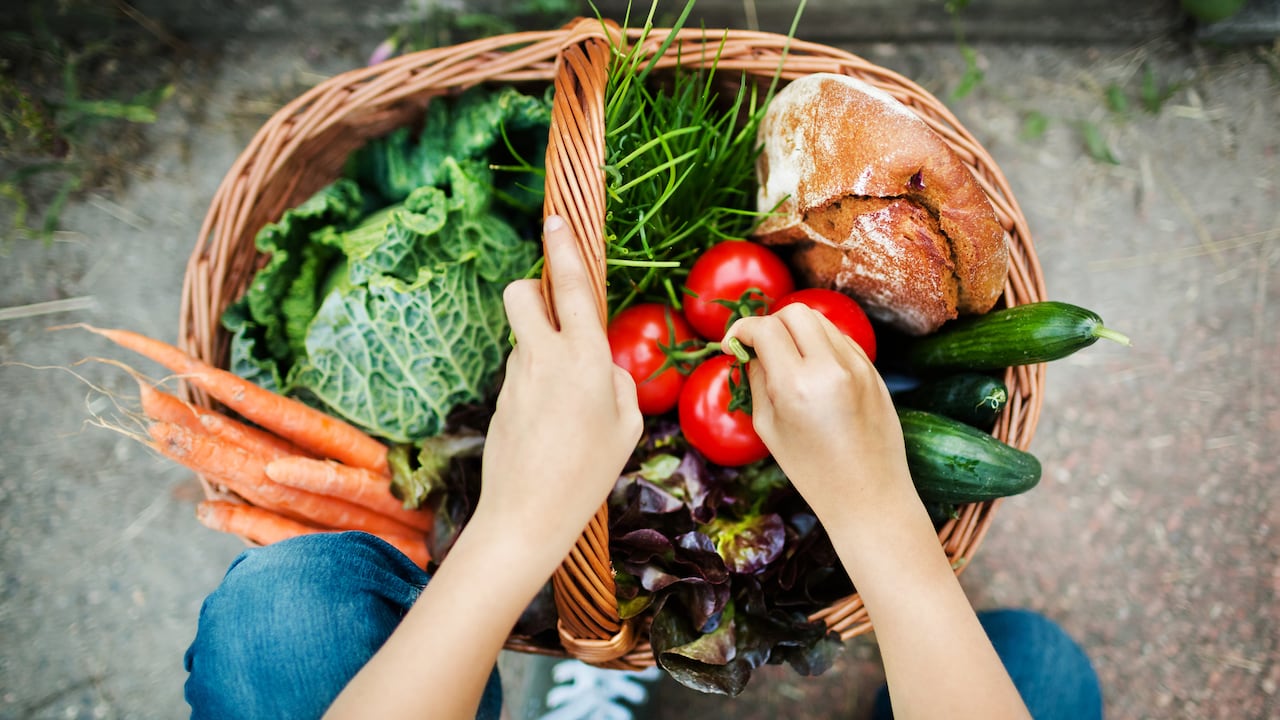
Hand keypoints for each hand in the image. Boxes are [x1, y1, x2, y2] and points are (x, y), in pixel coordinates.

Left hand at [476, 215, 642, 564]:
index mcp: (584, 358)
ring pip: (526, 340)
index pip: (572, 287)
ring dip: (543, 352)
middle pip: (523, 294)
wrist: (526, 514)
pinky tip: (550, 431)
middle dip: (533, 289)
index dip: (564, 249)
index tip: (555, 219)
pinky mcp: (500, 399)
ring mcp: (516, 377)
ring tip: (567, 411)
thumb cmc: (588, 473)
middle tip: (554, 313)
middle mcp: (543, 357)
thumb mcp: (626, 426)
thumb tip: (602, 367)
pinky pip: (523, 376)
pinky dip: (537, 388)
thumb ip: (618, 384)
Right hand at [723, 304, 914, 526]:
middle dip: (770, 323)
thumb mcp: (769, 428)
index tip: (732, 345)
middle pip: (794, 312)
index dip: (741, 330)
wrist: (868, 494)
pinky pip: (841, 339)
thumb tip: (750, 350)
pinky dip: (821, 344)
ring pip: (820, 321)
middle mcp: (830, 368)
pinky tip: (813, 371)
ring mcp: (857, 366)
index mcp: (796, 385)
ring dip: (797, 331)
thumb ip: (757, 380)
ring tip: (788, 360)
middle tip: (761, 348)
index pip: (765, 329)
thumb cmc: (812, 470)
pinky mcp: (873, 371)